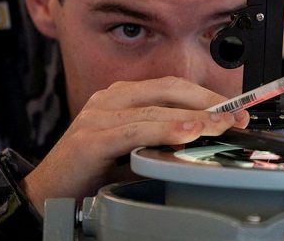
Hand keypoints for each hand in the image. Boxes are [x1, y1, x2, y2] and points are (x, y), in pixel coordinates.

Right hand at [20, 76, 248, 212]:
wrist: (47, 196)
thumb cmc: (91, 174)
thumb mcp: (136, 154)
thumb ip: (163, 144)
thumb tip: (203, 141)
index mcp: (121, 97)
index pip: (172, 87)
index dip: (206, 95)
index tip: (235, 109)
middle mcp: (110, 99)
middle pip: (168, 90)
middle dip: (207, 102)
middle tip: (236, 116)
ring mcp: (98, 116)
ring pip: (156, 109)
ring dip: (193, 117)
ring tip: (220, 125)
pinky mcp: (91, 138)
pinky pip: (135, 130)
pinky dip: (165, 131)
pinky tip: (187, 135)